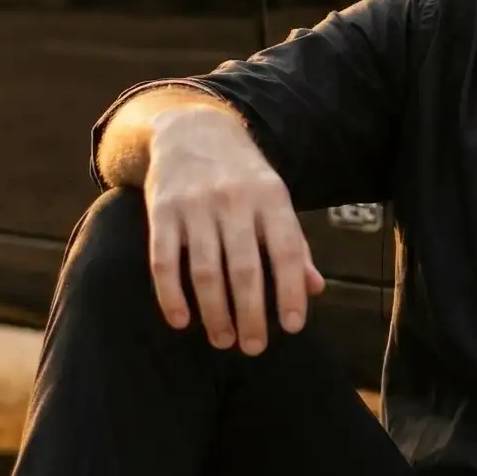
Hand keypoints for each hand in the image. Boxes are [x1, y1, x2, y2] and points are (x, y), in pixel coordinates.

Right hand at [143, 101, 323, 352]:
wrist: (192, 128)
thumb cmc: (243, 176)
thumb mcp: (275, 199)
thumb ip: (294, 245)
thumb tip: (314, 289)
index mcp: (270, 197)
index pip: (286, 250)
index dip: (290, 290)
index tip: (293, 326)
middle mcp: (234, 200)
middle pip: (245, 268)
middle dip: (251, 314)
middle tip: (253, 347)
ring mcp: (195, 205)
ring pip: (206, 270)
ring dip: (215, 312)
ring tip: (223, 340)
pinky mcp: (162, 211)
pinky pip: (164, 261)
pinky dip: (171, 295)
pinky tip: (181, 321)